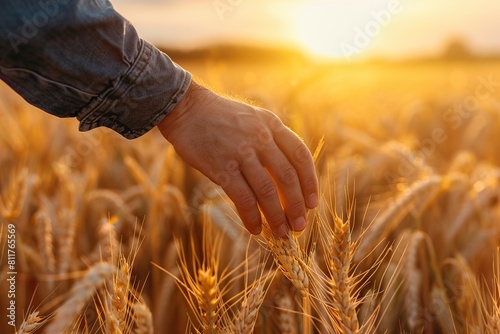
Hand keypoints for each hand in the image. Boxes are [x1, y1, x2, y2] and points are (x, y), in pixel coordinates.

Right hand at [157, 81, 317, 236]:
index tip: (313, 203)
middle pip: (288, 177)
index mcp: (271, 124)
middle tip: (300, 225)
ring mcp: (241, 152)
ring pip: (267, 191)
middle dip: (297, 206)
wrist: (185, 108)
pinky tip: (254, 229)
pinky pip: (242, 198)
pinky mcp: (221, 167)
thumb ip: (270, 140)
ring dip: (277, 217)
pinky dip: (251, 217)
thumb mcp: (252, 118)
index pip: (301, 156)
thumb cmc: (219, 117)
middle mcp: (260, 137)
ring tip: (282, 233)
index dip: (310, 182)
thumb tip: (285, 177)